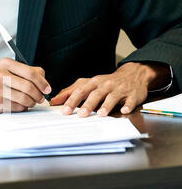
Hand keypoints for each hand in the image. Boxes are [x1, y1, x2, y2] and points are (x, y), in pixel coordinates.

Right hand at [0, 58, 51, 112]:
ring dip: (32, 102)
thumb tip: (44, 81)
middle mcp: (0, 75)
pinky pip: (17, 107)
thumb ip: (26, 71)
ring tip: (32, 102)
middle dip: (39, 95)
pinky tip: (21, 105)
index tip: (47, 89)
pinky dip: (23, 107)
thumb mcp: (6, 69)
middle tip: (41, 98)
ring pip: (24, 99)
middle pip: (29, 87)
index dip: (43, 83)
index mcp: (5, 63)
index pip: (31, 73)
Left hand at [51, 62, 170, 116]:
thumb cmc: (107, 82)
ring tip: (101, 114)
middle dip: (88, 104)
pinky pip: (130, 100)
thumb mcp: (88, 84)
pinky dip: (127, 105)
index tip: (64, 111)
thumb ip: (70, 92)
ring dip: (106, 105)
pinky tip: (124, 110)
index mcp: (94, 82)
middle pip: (95, 94)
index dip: (72, 101)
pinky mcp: (133, 95)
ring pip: (112, 97)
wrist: (133, 74)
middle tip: (81, 115)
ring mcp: (120, 89)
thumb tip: (54, 100)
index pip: (80, 91)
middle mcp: (106, 85)